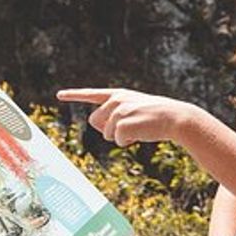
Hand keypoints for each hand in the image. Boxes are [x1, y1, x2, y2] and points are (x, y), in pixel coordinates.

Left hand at [55, 87, 196, 146]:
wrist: (176, 117)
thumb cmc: (158, 116)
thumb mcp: (136, 109)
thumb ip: (117, 114)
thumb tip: (102, 129)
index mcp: (119, 94)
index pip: (92, 94)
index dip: (74, 95)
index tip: (59, 94)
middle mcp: (116, 100)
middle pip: (95, 121)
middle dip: (107, 128)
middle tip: (130, 126)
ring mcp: (118, 111)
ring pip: (106, 133)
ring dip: (120, 136)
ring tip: (140, 127)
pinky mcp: (122, 124)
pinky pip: (117, 141)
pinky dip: (128, 141)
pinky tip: (141, 133)